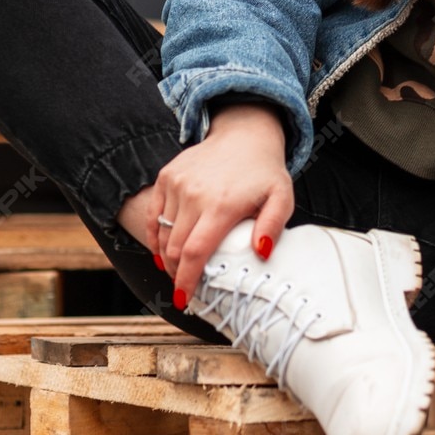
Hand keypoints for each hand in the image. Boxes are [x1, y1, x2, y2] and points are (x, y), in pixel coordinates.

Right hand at [147, 101, 292, 305]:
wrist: (244, 134)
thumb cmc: (264, 172)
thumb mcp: (282, 198)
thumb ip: (272, 226)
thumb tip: (261, 253)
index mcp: (221, 206)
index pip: (195, 253)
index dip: (186, 281)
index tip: (185, 300)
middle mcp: (194, 195)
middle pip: (174, 249)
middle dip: (176, 274)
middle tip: (185, 287)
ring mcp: (176, 184)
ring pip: (161, 234)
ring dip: (166, 257)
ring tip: (177, 269)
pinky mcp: (166, 177)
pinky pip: (153, 215)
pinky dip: (154, 236)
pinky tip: (162, 250)